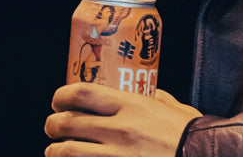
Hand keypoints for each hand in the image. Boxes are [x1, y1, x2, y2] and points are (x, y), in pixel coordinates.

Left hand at [45, 84, 200, 156]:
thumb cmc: (191, 135)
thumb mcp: (173, 107)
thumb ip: (156, 99)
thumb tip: (147, 93)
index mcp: (131, 105)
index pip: (83, 93)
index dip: (62, 95)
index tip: (58, 100)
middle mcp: (119, 129)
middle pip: (69, 122)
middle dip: (53, 124)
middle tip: (52, 126)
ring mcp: (116, 156)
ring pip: (68, 151)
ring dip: (55, 151)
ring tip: (54, 151)